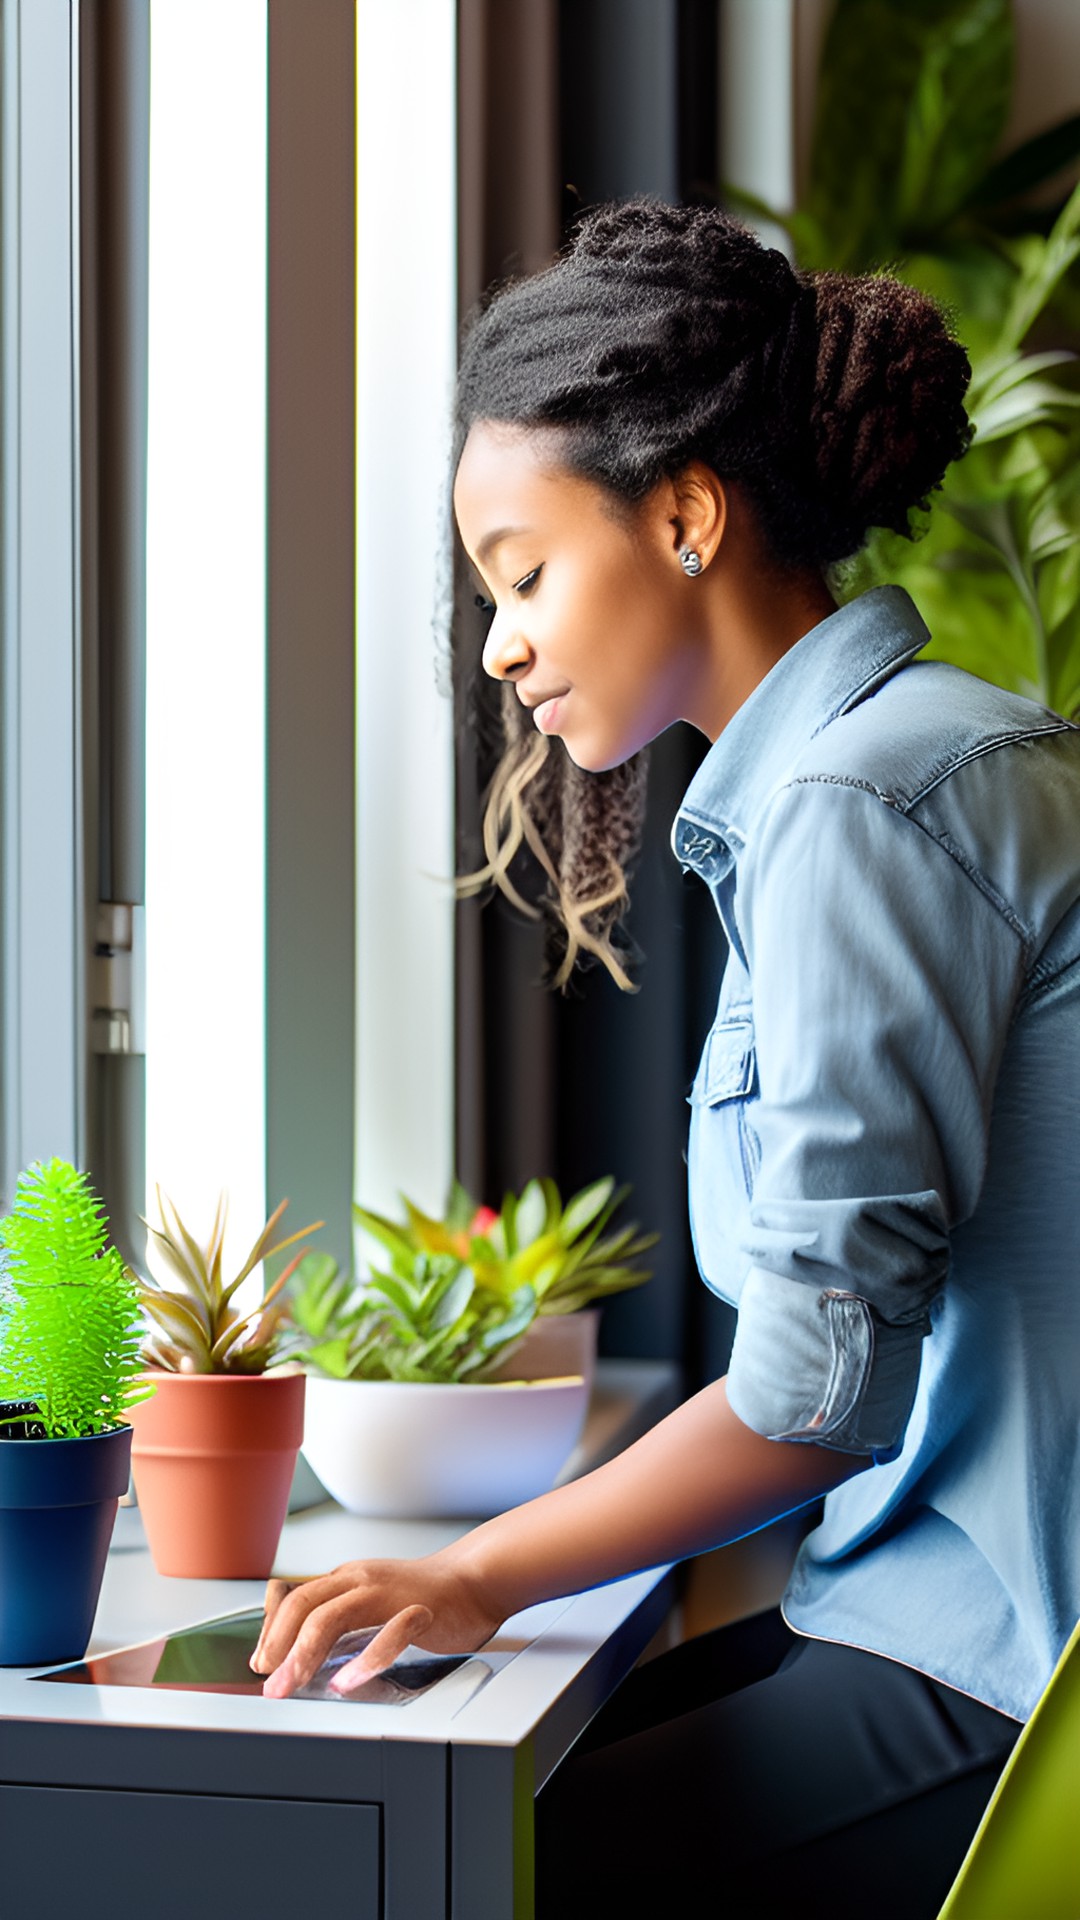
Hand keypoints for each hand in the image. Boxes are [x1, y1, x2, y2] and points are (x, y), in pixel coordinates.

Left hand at [250, 1551, 504, 1698]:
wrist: (473, 1580)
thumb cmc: (420, 1597)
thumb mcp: (367, 1601)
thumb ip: (335, 1619)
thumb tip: (293, 1652)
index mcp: (346, 1579)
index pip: (295, 1599)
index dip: (272, 1631)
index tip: (261, 1664)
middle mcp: (361, 1580)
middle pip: (305, 1605)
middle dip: (279, 1646)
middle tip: (270, 1683)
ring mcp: (389, 1593)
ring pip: (333, 1615)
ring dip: (306, 1654)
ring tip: (293, 1683)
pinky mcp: (419, 1610)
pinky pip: (388, 1634)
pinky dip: (363, 1660)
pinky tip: (348, 1682)